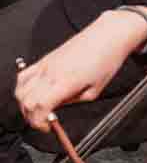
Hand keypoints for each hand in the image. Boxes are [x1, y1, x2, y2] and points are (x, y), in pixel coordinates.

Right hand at [15, 10, 146, 129]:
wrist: (109, 35)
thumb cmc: (107, 60)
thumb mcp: (95, 90)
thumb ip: (72, 101)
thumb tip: (56, 108)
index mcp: (65, 82)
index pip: (39, 107)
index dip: (39, 122)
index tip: (47, 127)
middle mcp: (51, 72)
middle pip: (26, 101)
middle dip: (31, 116)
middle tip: (44, 121)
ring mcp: (45, 64)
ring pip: (20, 89)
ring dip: (24, 104)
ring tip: (37, 109)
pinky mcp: (45, 58)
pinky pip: (23, 75)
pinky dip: (22, 88)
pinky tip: (32, 93)